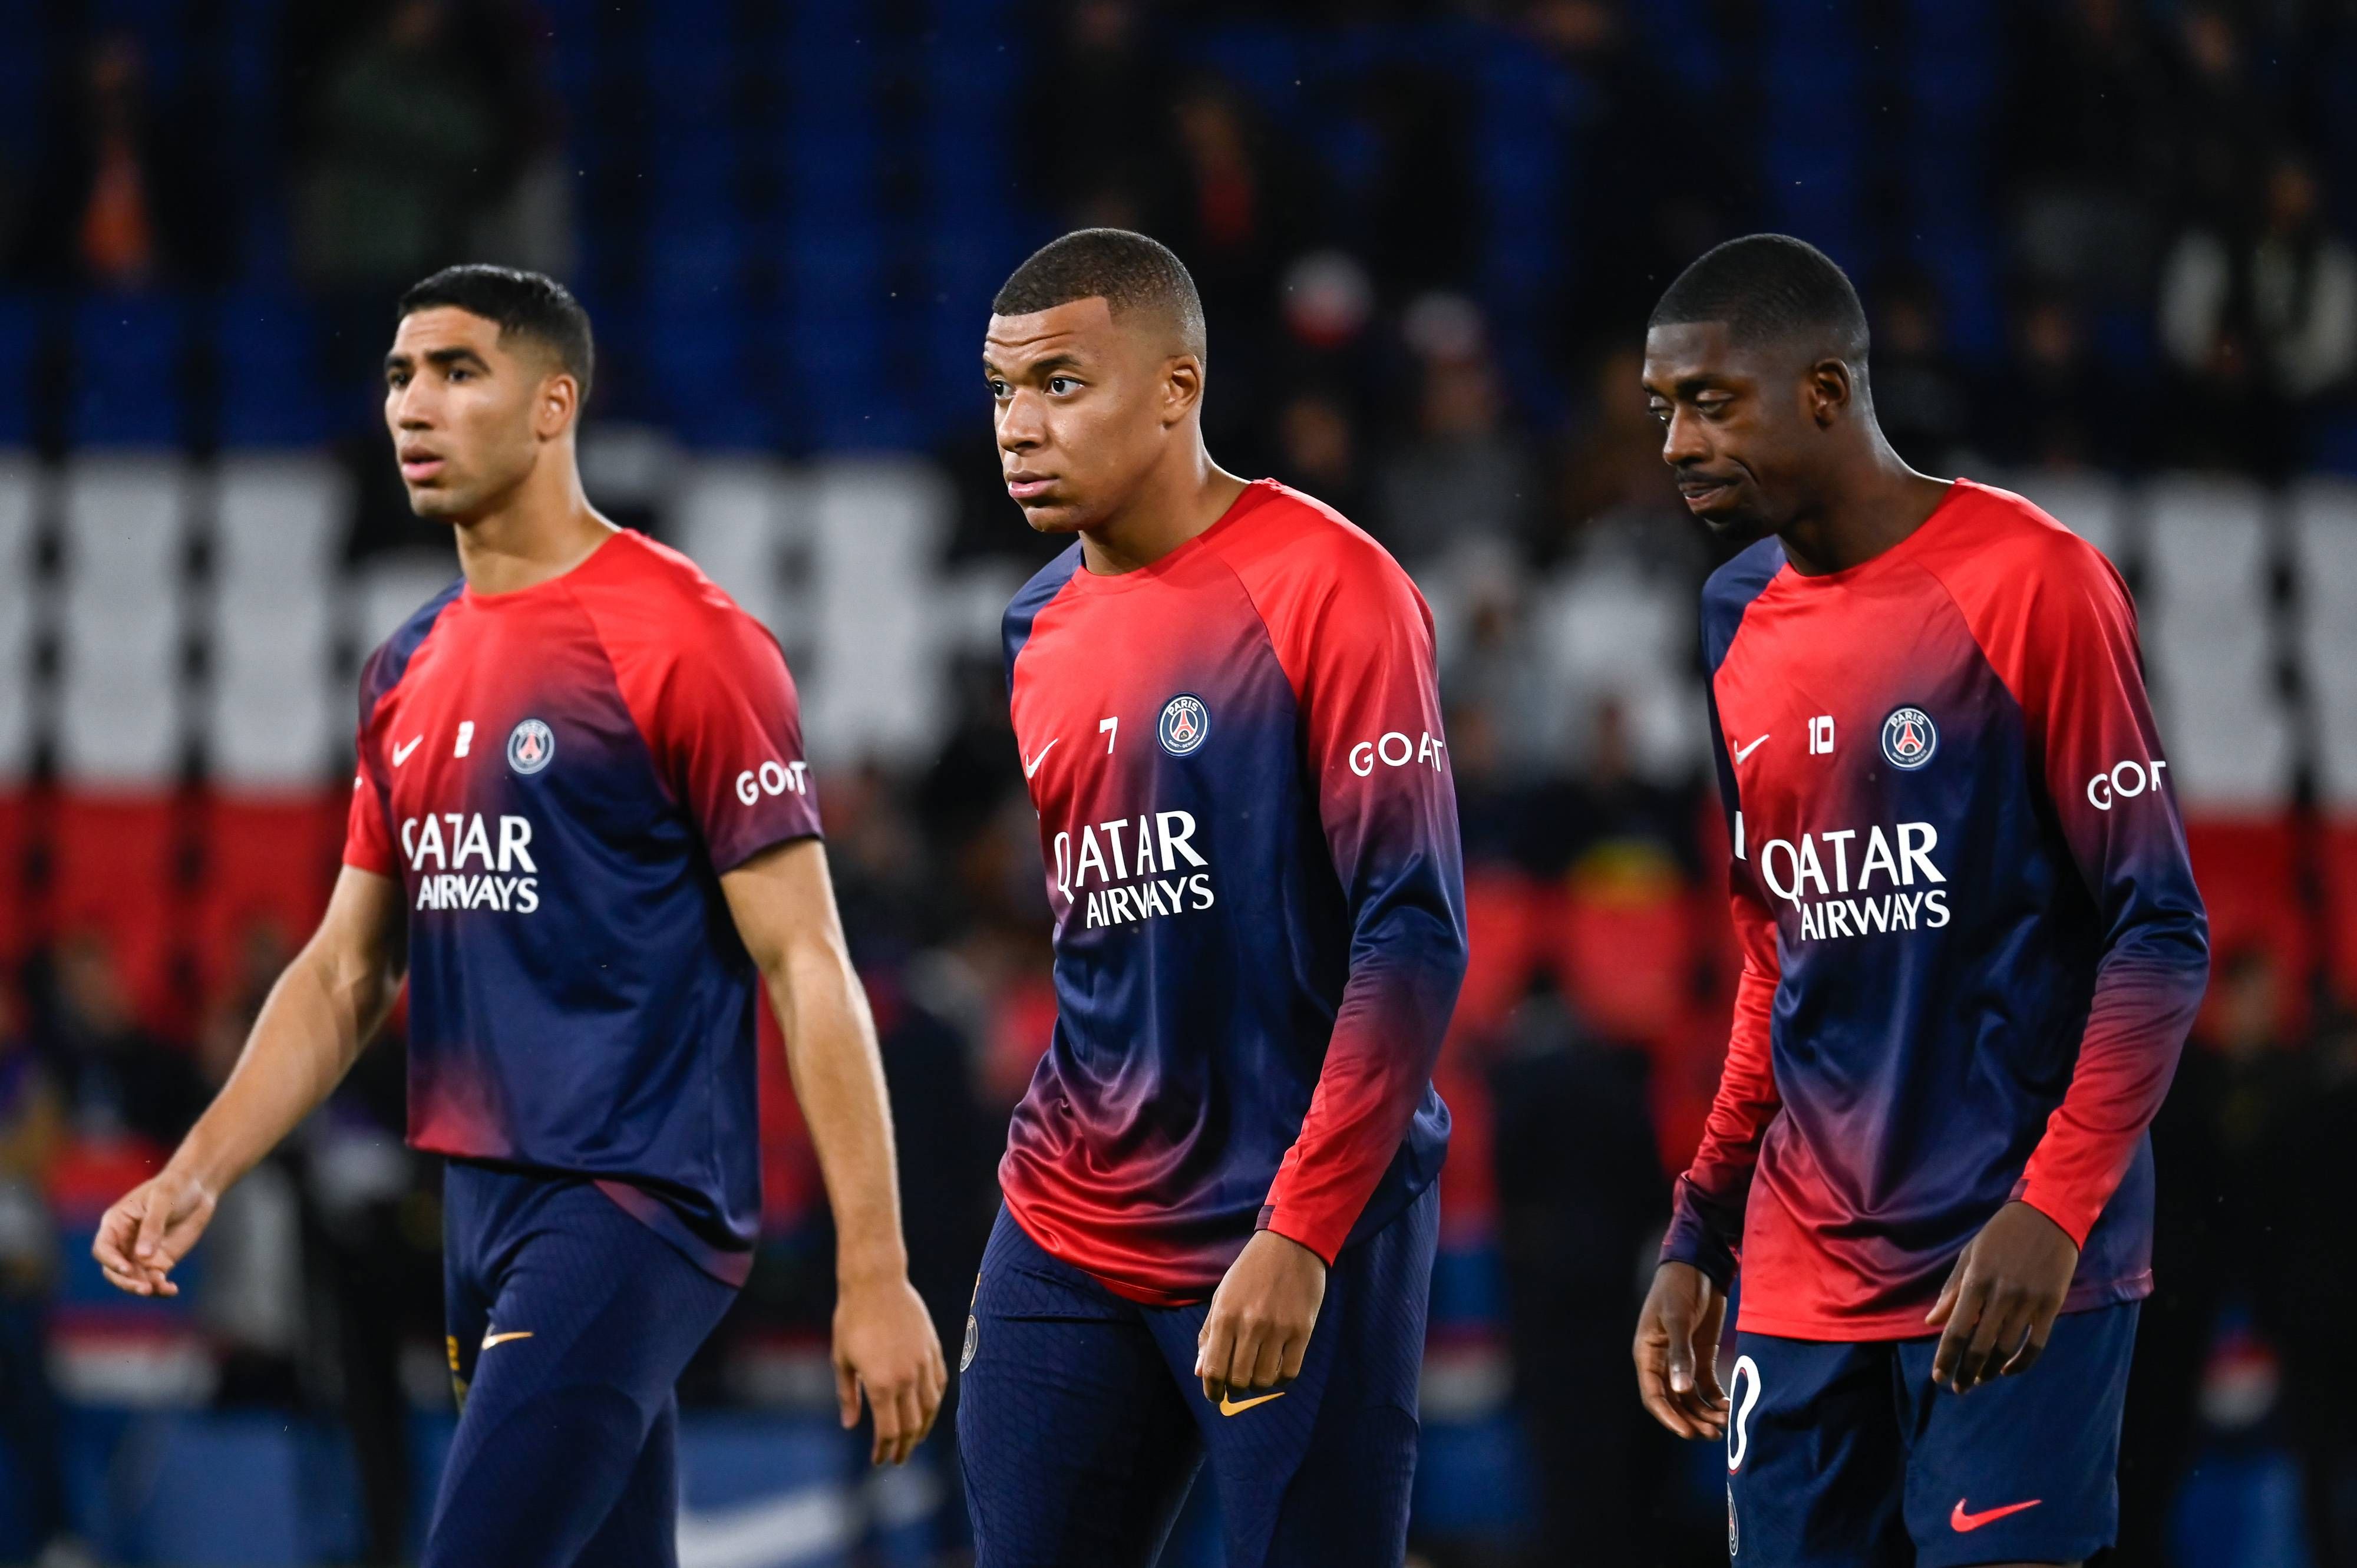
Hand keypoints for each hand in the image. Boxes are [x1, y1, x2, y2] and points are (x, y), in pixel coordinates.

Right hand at [92, 1166, 218, 1297]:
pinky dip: (161, 1288)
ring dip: (143, 1287)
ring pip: (133, 1279)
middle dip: (126, 1281)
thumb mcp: (163, 1200)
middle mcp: (124, 1242)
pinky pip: (155, 1280)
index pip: (104, 1249)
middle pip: (114, 1270)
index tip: (127, 1269)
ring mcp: (141, 1254)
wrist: (198, 1188)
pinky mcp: (159, 1261)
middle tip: (144, 1288)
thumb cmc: (175, 1187)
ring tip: (160, 1289)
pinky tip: (171, 1290)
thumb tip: (142, 1256)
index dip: (111, 1261)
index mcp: (116, 1223)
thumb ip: (152, 1226)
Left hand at [833, 1273, 947, 1465]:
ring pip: (930, 1407)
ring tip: (913, 1439)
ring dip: (922, 1428)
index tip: (879, 1460)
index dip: (884, 1450)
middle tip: (897, 1458)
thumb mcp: (841, 1360)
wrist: (876, 1283)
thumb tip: (850, 1425)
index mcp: (881, 1384)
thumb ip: (848, 1395)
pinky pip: (940, 1383)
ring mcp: (923, 1363)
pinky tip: (928, 1408)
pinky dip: (935, 1402)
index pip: (888, 1431)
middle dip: (904, 1446)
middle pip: (912, 1425)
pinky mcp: (932, 1348)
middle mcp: (907, 1378)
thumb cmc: (852, 1320)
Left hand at [1197, 1230, 1326, 1402]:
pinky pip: (1290, 1371)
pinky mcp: (1302, 1331)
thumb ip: (1208, 1334)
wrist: (1291, 1243)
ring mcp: (1278, 1329)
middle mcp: (1249, 1325)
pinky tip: (1277, 1369)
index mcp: (1225, 1316)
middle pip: (1238, 1379)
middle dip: (1234, 1388)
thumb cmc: (1251, 1269)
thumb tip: (1200, 1371)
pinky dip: (1281, 1378)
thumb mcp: (1222, 1295)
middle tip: (1237, 1384)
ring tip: (1258, 1373)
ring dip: (1258, 1384)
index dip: (1211, 1390)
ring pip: (1264, 1380)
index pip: (1213, 1368)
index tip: (1215, 1396)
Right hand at [1634, 1261, 1728, 1438]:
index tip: (1689, 1432)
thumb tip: (1680, 1391)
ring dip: (1705, 1413)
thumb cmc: (1678, 1288)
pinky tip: (1729, 1407)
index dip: (1670, 1417)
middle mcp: (1664, 1362)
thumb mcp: (1677, 1318)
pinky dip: (1716, 1399)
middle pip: (1674, 1402)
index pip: (1654, 1396)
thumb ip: (1680, 1355)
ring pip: (1691, 1397)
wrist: (1698, 1266)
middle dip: (1692, 1421)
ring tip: (1725, 1425)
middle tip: (1713, 1435)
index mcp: (1648, 1354)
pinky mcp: (1701, 1354)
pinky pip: (1706, 1385)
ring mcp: (1683, 1360)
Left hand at [1927, 1200, 2078, 1392]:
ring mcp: (2028, 1302)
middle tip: (1958, 1388)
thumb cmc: (2001, 1235)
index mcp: (1976, 1282)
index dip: (1946, 1357)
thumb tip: (1932, 1322)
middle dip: (1967, 1371)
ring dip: (1991, 1370)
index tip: (1938, 1377)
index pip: (1957, 1329)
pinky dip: (2022, 1362)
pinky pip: (2036, 1344)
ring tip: (1980, 1380)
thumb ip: (1952, 1291)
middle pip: (1980, 1345)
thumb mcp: (1970, 1256)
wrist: (2047, 1216)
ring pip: (2006, 1348)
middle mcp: (2001, 1295)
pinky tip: (2009, 1370)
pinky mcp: (2050, 1306)